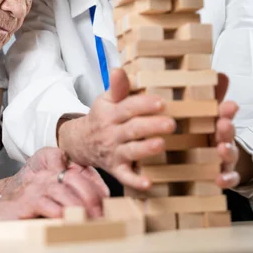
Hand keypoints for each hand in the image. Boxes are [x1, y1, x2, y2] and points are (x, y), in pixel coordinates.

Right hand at [0, 147, 108, 219]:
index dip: (97, 188)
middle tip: (102, 214)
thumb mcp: (49, 197)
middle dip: (92, 196)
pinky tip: (66, 219)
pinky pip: (45, 203)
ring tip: (90, 219)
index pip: (82, 174)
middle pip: (75, 179)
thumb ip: (68, 195)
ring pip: (62, 191)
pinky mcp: (25, 202)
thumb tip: (95, 205)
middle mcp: (45, 177)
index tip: (108, 203)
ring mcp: (35, 189)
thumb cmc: (23, 206)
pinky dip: (58, 211)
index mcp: (53, 173)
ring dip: (79, 205)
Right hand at [58, 68, 173, 189]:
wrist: (80, 142)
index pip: (127, 108)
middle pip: (132, 129)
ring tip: (161, 144)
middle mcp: (111, 133)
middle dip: (151, 126)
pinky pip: (125, 176)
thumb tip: (118, 69)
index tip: (161, 103)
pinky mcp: (116, 168)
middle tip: (171, 123)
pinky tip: (148, 183)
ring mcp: (113, 152)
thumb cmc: (101, 117)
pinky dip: (135, 181)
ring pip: (130, 151)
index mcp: (110, 113)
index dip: (144, 105)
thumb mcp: (105, 100)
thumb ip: (117, 87)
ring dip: (145, 149)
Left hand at [212, 73, 240, 188]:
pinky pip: (227, 179)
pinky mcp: (222, 176)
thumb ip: (214, 96)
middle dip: (227, 128)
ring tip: (222, 147)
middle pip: (227, 134)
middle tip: (223, 123)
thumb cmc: (207, 135)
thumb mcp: (208, 116)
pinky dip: (226, 179)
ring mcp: (224, 160)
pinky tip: (219, 179)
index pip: (223, 116)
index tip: (229, 105)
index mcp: (216, 126)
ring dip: (227, 151)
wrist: (216, 164)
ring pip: (228, 154)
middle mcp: (222, 141)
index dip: (227, 111)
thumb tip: (221, 73)